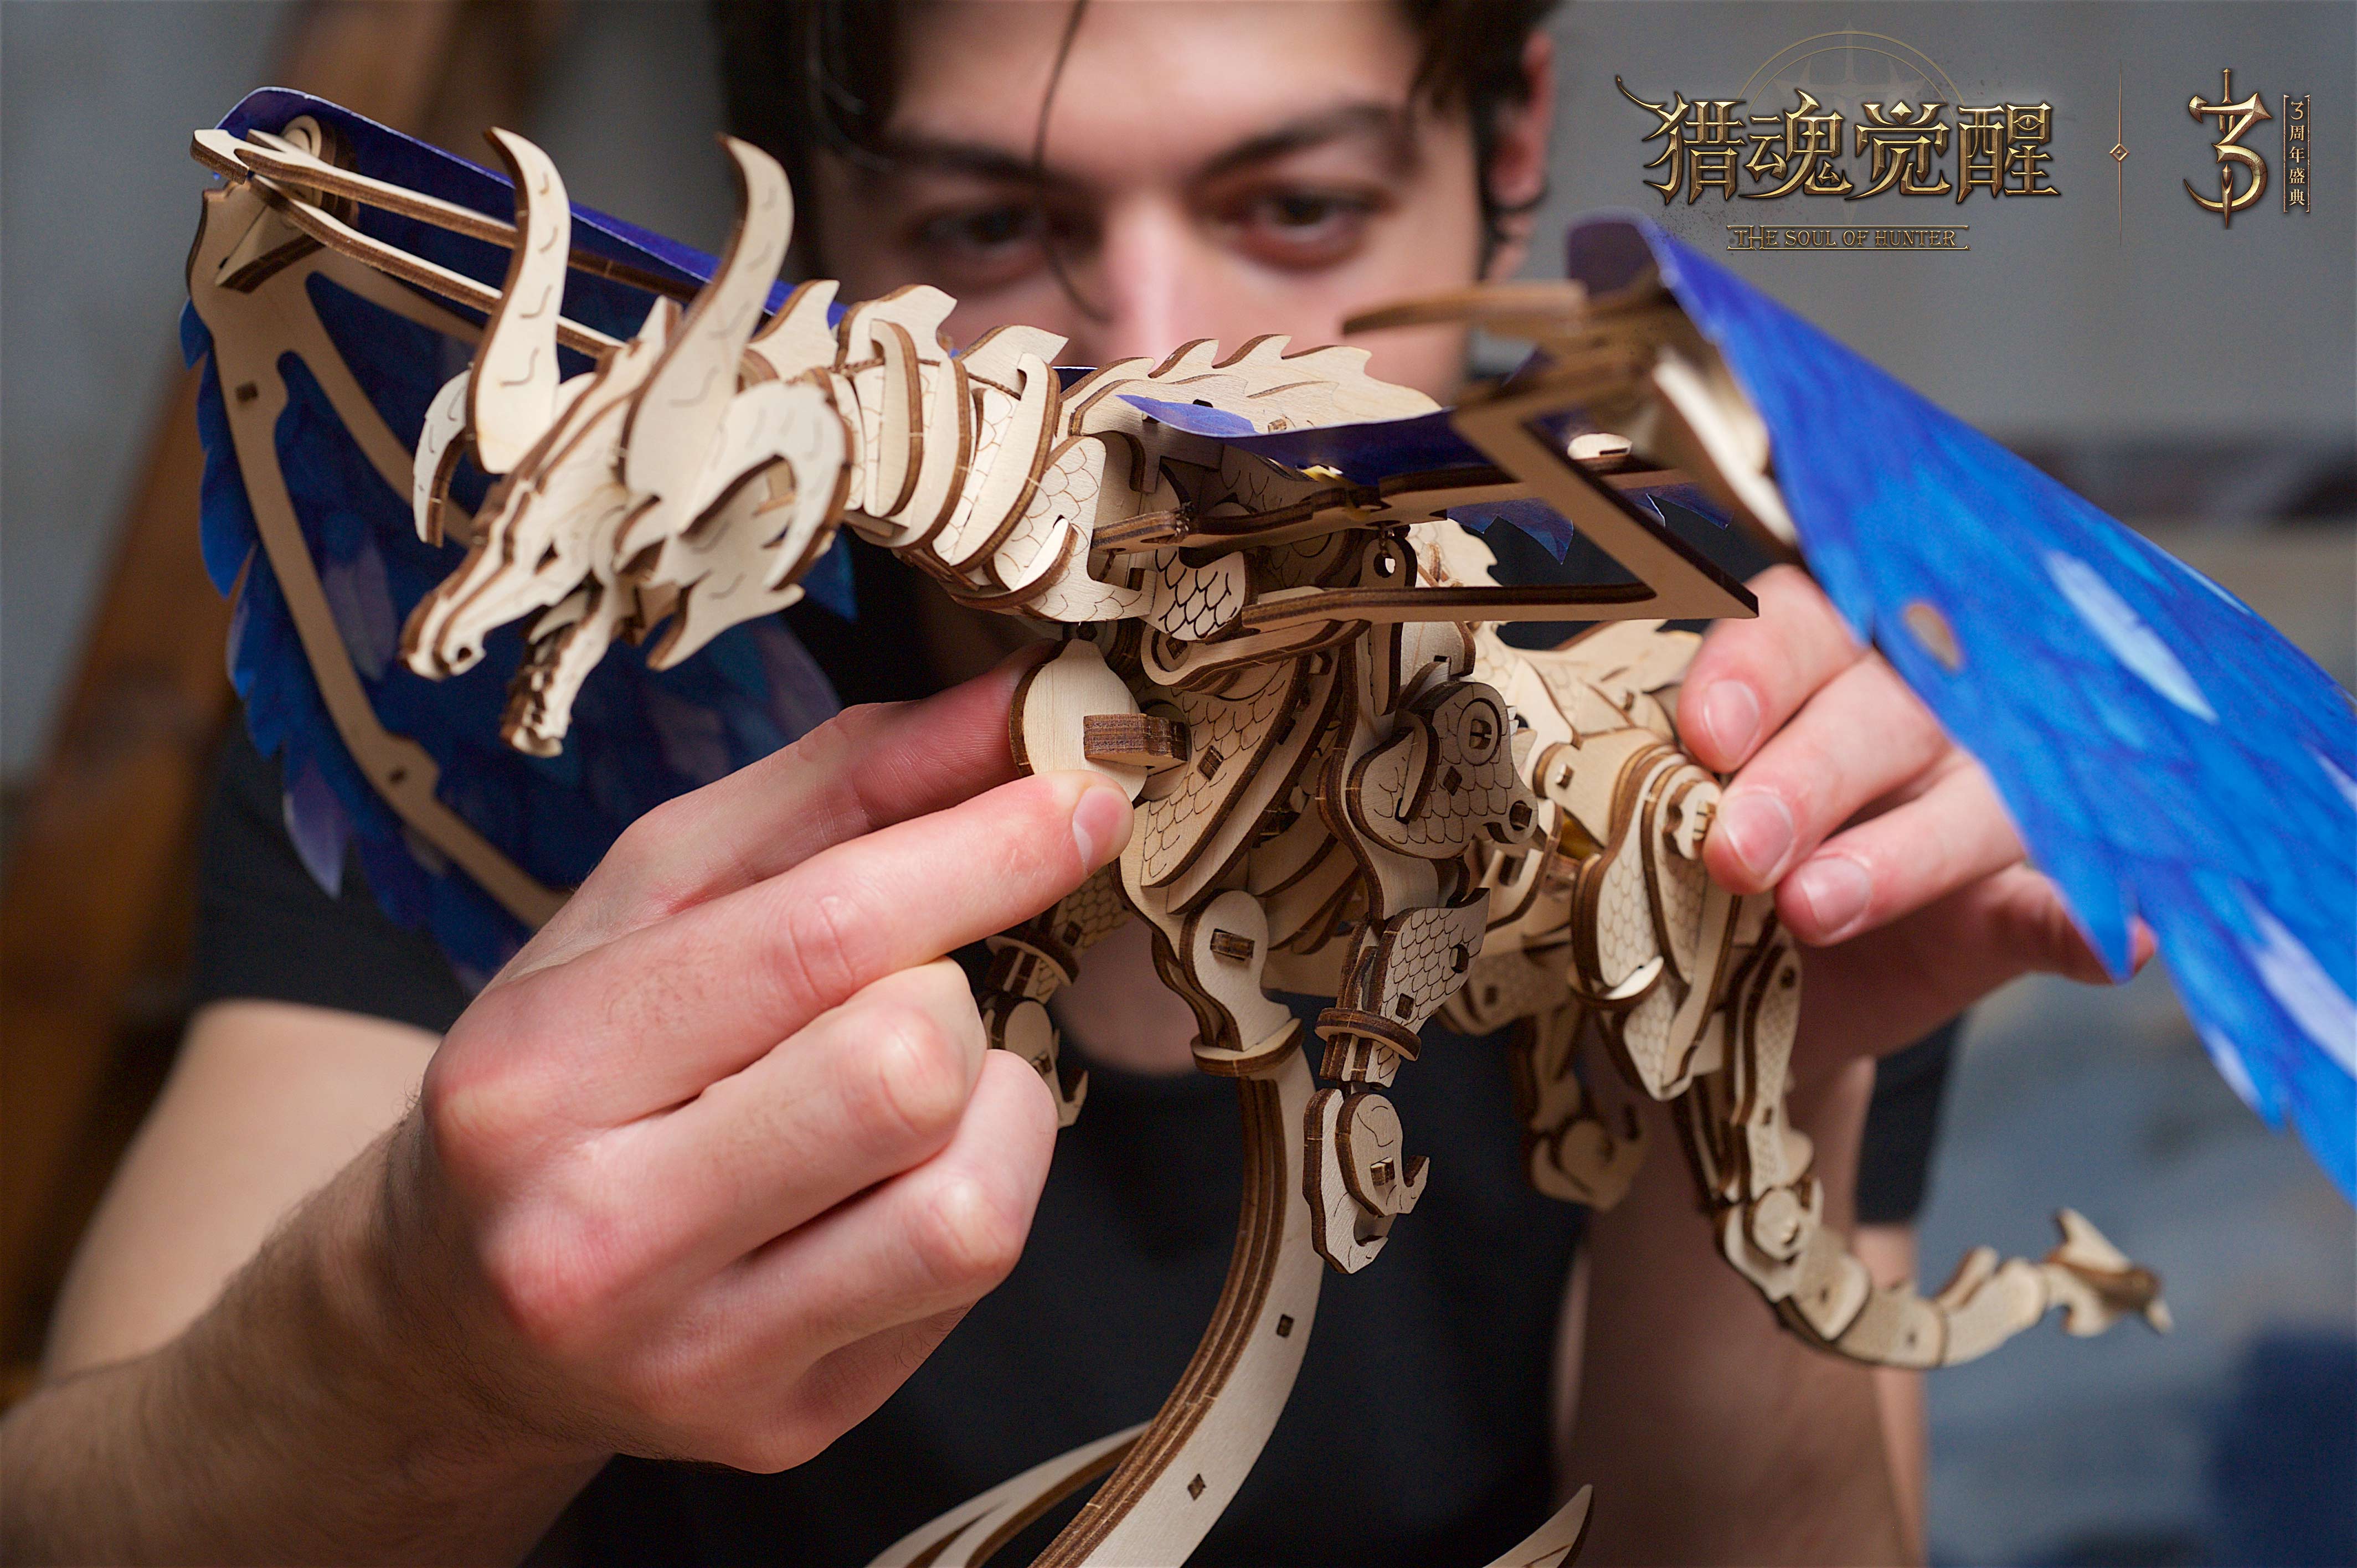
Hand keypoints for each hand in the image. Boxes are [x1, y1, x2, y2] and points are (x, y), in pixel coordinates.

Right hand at [382, 655, 1131, 1472]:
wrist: (450, 1309)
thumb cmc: (563, 1072)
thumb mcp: (649, 901)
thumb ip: (830, 791)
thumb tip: (1009, 714)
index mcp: (539, 1075)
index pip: (817, 939)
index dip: (982, 851)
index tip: (1078, 795)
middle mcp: (599, 1240)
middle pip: (907, 1072)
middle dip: (952, 993)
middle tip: (912, 980)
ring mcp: (699, 1359)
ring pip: (971, 1207)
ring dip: (987, 1105)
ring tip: (912, 1084)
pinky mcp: (787, 1428)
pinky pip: (971, 1285)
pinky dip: (972, 1188)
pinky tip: (892, 1170)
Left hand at [1679, 566, 2152, 1075]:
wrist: (1738, 991)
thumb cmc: (1694, 865)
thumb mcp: (1662, 811)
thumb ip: (1653, 777)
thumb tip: (1588, 756)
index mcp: (1813, 658)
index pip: (1796, 627)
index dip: (1753, 673)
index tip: (1706, 736)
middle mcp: (1912, 707)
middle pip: (1881, 711)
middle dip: (1805, 779)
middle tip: (1739, 851)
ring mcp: (1979, 799)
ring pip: (1972, 803)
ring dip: (1899, 856)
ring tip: (1813, 909)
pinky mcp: (2016, 902)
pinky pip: (2062, 903)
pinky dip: (2082, 921)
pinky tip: (2118, 940)